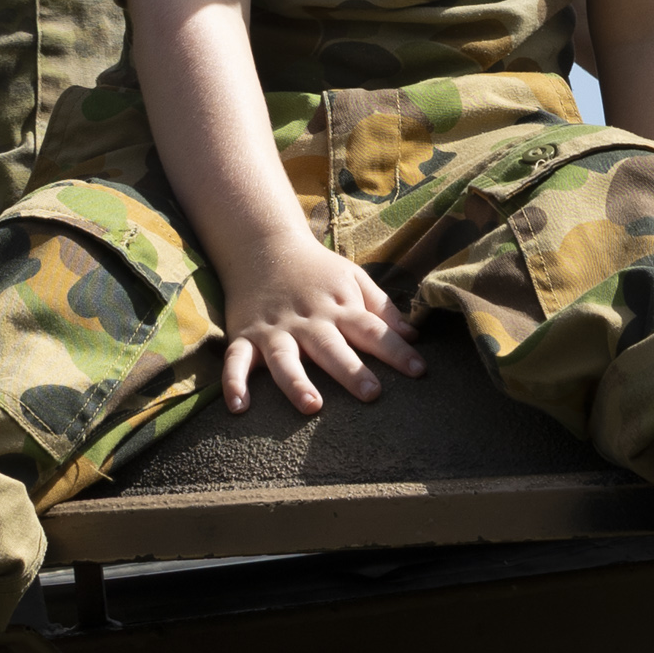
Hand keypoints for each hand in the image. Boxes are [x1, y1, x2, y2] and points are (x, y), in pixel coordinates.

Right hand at [215, 238, 426, 416]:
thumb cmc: (316, 270)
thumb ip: (383, 308)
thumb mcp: (353, 278)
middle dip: (351, 370)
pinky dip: (234, 382)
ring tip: (312, 405)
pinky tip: (238, 407)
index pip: (372, 329)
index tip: (420, 371)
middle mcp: (308, 320)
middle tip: (372, 393)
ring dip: (297, 382)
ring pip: (285, 359)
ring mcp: (275, 329)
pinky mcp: (246, 335)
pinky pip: (236, 360)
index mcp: (339, 307)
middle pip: (331, 347)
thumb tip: (415, 335)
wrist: (263, 245)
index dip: (397, 350)